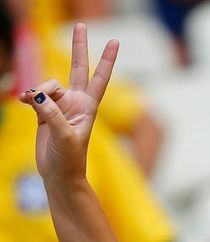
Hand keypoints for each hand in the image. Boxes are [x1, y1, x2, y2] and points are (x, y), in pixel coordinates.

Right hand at [20, 23, 117, 180]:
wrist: (59, 175)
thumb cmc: (70, 160)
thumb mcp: (65, 137)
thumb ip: (52, 113)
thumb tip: (37, 94)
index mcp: (87, 108)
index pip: (99, 79)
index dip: (107, 60)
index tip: (115, 41)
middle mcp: (75, 103)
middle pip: (78, 68)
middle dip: (79, 47)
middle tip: (81, 25)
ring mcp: (59, 106)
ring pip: (47, 84)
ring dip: (38, 91)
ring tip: (33, 105)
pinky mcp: (44, 112)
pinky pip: (34, 95)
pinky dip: (27, 96)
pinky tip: (22, 101)